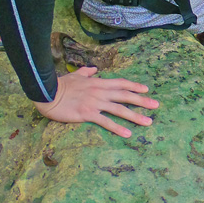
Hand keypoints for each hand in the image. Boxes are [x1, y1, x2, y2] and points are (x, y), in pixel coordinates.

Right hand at [34, 66, 158, 137]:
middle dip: (142, 101)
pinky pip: (105, 122)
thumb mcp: (76, 75)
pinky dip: (117, 127)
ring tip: (148, 121)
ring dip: (135, 116)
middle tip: (156, 105)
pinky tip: (127, 133)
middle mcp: (100, 92)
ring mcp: (95, 103)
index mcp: (98, 83)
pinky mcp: (87, 114)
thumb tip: (94, 69)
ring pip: (120, 109)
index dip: (134, 86)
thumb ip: (87, 72)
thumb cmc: (60, 85)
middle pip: (125, 96)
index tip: (146, 89)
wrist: (47, 93)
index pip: (121, 83)